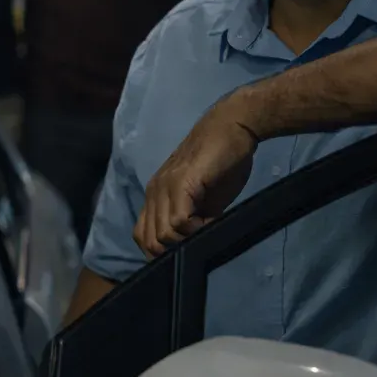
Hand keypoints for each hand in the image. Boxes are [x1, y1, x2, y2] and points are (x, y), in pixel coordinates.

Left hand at [135, 96, 260, 258]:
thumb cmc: (223, 160)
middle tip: (199, 240)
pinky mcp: (181, 183)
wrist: (234, 125)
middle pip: (149, 240)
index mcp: (156, 194)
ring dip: (187, 240)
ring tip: (208, 225)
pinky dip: (197, 229)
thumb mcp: (204, 198)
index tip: (187, 250)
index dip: (161, 251)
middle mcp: (154, 191)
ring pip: (162, 235)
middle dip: (174, 251)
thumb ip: (191, 218)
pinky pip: (179, 221)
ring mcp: (165, 186)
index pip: (142, 235)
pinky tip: (212, 218)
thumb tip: (189, 246)